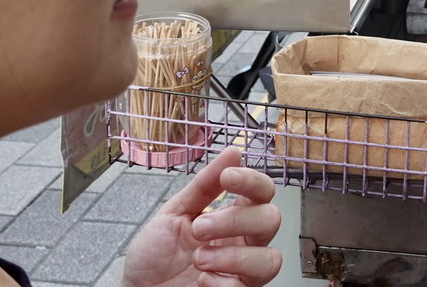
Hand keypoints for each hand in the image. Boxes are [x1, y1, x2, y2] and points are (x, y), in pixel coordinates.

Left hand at [122, 147, 281, 286]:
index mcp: (233, 215)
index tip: (228, 178)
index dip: (252, 180)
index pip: (262, 191)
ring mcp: (242, 270)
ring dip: (232, 257)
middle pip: (271, 219)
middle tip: (199, 229)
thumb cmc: (155, 255)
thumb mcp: (174, 213)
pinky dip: (221, 282)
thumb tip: (232, 152)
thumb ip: (204, 185)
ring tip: (199, 259)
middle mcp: (244, 241)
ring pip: (270, 258)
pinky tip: (201, 281)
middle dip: (234, 221)